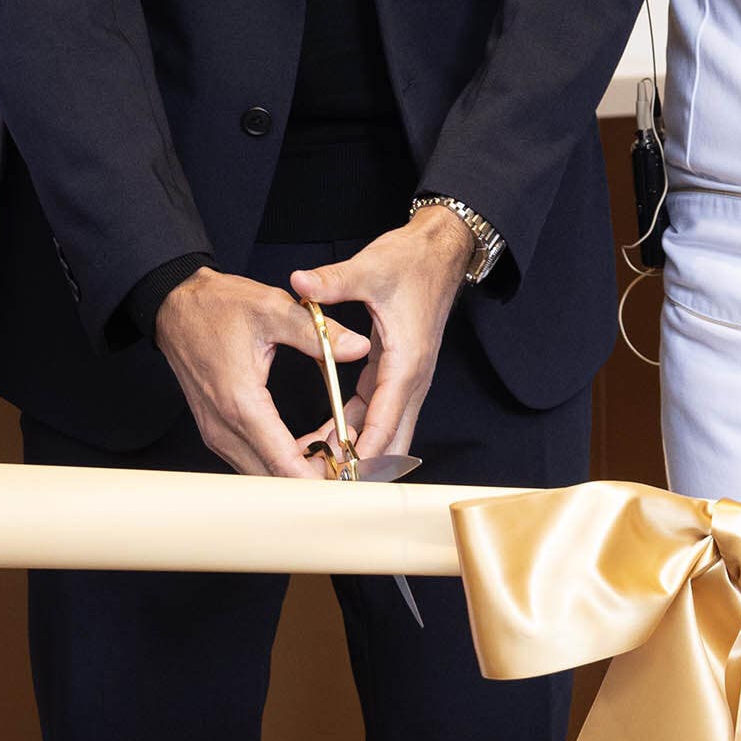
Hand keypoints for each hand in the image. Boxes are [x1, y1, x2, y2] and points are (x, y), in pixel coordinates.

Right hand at [154, 267, 369, 479]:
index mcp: (241, 403)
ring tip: (336, 442)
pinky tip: (311, 441)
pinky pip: (255, 460)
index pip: (285, 464)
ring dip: (301, 468)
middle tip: (352, 452)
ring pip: (265, 474)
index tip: (352, 471)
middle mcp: (225, 429)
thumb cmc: (218, 306)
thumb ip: (318, 333)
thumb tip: (358, 346)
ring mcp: (218, 434)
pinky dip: (284, 459)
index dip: (321, 477)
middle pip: (276, 480)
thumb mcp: (273, 308)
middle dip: (317, 474)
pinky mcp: (218, 431)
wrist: (177, 308)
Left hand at [285, 207, 475, 475]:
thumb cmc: (411, 263)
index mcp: (406, 362)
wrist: (439, 253)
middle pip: (391, 441)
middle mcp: (411, 380)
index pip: (386, 422)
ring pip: (385, 433)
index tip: (339, 478)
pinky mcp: (396, 375)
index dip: (363, 454)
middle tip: (322, 487)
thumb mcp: (370, 268)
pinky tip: (327, 443)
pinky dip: (356, 433)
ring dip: (356, 454)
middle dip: (361, 467)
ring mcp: (405, 380)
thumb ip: (334, 281)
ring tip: (317, 473)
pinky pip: (377, 416)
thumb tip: (301, 284)